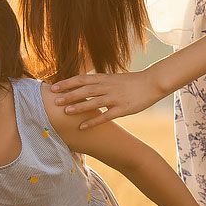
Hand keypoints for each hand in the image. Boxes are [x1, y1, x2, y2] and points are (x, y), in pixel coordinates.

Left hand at [50, 70, 164, 128]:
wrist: (152, 83)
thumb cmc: (131, 82)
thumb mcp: (113, 78)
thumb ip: (99, 82)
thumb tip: (83, 84)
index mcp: (104, 78)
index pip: (82, 79)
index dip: (67, 83)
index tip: (53, 87)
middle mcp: (108, 87)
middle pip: (85, 90)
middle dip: (69, 94)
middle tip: (54, 100)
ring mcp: (115, 98)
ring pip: (94, 102)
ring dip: (79, 106)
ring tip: (65, 112)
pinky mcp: (123, 109)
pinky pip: (106, 116)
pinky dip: (93, 121)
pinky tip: (82, 127)